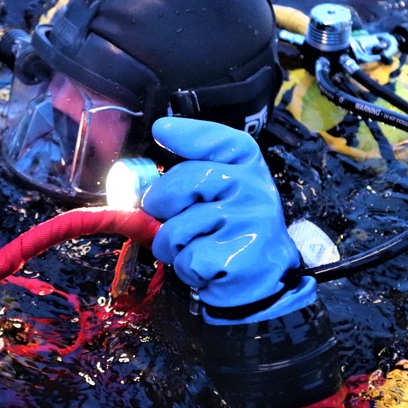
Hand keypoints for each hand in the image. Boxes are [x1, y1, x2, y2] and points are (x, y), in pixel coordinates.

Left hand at [141, 118, 316, 322]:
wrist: (263, 276)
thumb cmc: (231, 230)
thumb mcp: (222, 194)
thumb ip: (191, 178)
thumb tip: (144, 176)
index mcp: (248, 167)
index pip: (218, 141)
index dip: (187, 135)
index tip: (161, 131)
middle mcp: (252, 188)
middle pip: (183, 182)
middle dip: (160, 204)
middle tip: (168, 218)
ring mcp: (246, 222)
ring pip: (175, 230)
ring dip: (174, 247)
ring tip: (196, 248)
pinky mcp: (236, 257)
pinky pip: (186, 260)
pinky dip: (188, 270)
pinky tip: (208, 267)